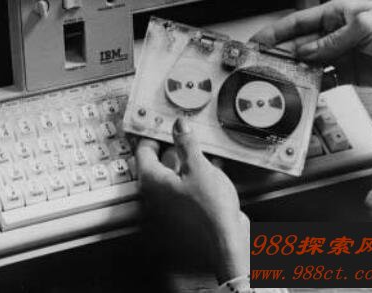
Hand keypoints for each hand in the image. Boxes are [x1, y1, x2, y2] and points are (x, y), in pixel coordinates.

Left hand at [136, 118, 248, 282]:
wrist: (227, 246)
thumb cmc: (209, 213)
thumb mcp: (199, 168)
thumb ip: (187, 144)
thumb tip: (179, 126)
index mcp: (152, 181)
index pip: (144, 150)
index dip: (154, 134)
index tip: (163, 124)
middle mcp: (156, 195)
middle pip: (159, 163)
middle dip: (173, 147)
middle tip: (183, 133)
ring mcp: (170, 206)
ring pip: (175, 175)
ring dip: (188, 161)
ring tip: (202, 148)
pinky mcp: (186, 213)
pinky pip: (188, 188)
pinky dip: (198, 176)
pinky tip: (214, 168)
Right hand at [250, 0, 371, 87]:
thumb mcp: (363, 27)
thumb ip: (330, 41)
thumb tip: (306, 52)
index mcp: (338, 13)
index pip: (298, 22)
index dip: (276, 31)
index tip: (258, 41)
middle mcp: (336, 32)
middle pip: (301, 44)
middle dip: (283, 55)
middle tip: (266, 65)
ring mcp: (342, 53)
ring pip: (311, 63)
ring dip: (298, 71)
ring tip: (283, 78)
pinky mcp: (350, 72)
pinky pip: (326, 78)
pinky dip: (316, 84)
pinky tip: (306, 88)